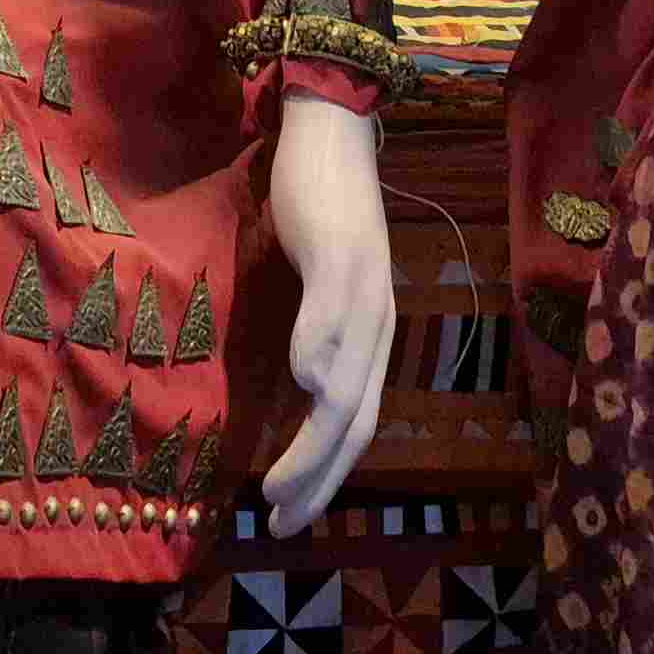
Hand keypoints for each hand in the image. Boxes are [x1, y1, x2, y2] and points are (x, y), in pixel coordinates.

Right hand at [258, 93, 396, 533]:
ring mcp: (361, 286)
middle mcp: (376, 320)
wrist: (332, 130)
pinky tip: (301, 380)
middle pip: (356, 419)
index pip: (358, 424)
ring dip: (314, 439)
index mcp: (370, 333)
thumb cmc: (319, 209)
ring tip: (277, 485)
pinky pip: (333, 307)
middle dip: (318, 479)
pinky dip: (320, 346)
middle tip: (280, 523)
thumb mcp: (319, 283)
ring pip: (347, 380)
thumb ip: (312, 330)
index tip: (289, 520)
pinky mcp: (341, 250)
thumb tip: (291, 388)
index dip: (327, 476)